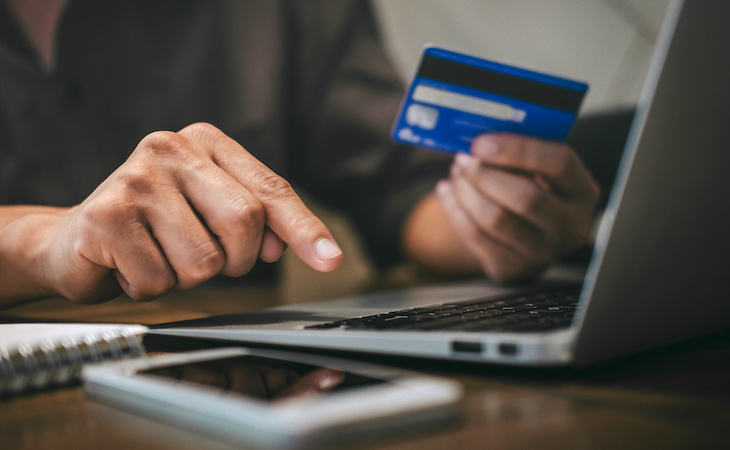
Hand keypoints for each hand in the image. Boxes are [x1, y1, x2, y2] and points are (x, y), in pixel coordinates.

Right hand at [40, 123, 342, 302]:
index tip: (331, 260)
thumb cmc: (155, 227)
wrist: (76, 239)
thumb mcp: (210, 213)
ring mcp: (136, 177)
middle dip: (233, 260)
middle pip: (244, 222)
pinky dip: (150, 287)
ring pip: (204, 261)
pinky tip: (130, 263)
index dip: (303, 228)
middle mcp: (171, 147)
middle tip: (203, 255)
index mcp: (206, 142)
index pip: (270, 189)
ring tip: (160, 254)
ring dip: (187, 277)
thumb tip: (282, 246)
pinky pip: (160, 280)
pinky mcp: (107, 214)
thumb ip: (255, 222)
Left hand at [435, 133, 599, 281]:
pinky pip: (474, 235)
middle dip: (485, 174)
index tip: (482, 142)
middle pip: (525, 197)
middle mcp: (571, 226)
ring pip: (495, 218)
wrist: (523, 235)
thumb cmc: (529, 189)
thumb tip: (479, 141)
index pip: (560, 164)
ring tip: (457, 174)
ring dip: (466, 191)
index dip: (518, 150)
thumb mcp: (537, 170)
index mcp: (582, 192)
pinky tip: (447, 191)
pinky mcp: (511, 268)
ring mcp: (542, 253)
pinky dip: (454, 209)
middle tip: (464, 159)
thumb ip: (518, 154)